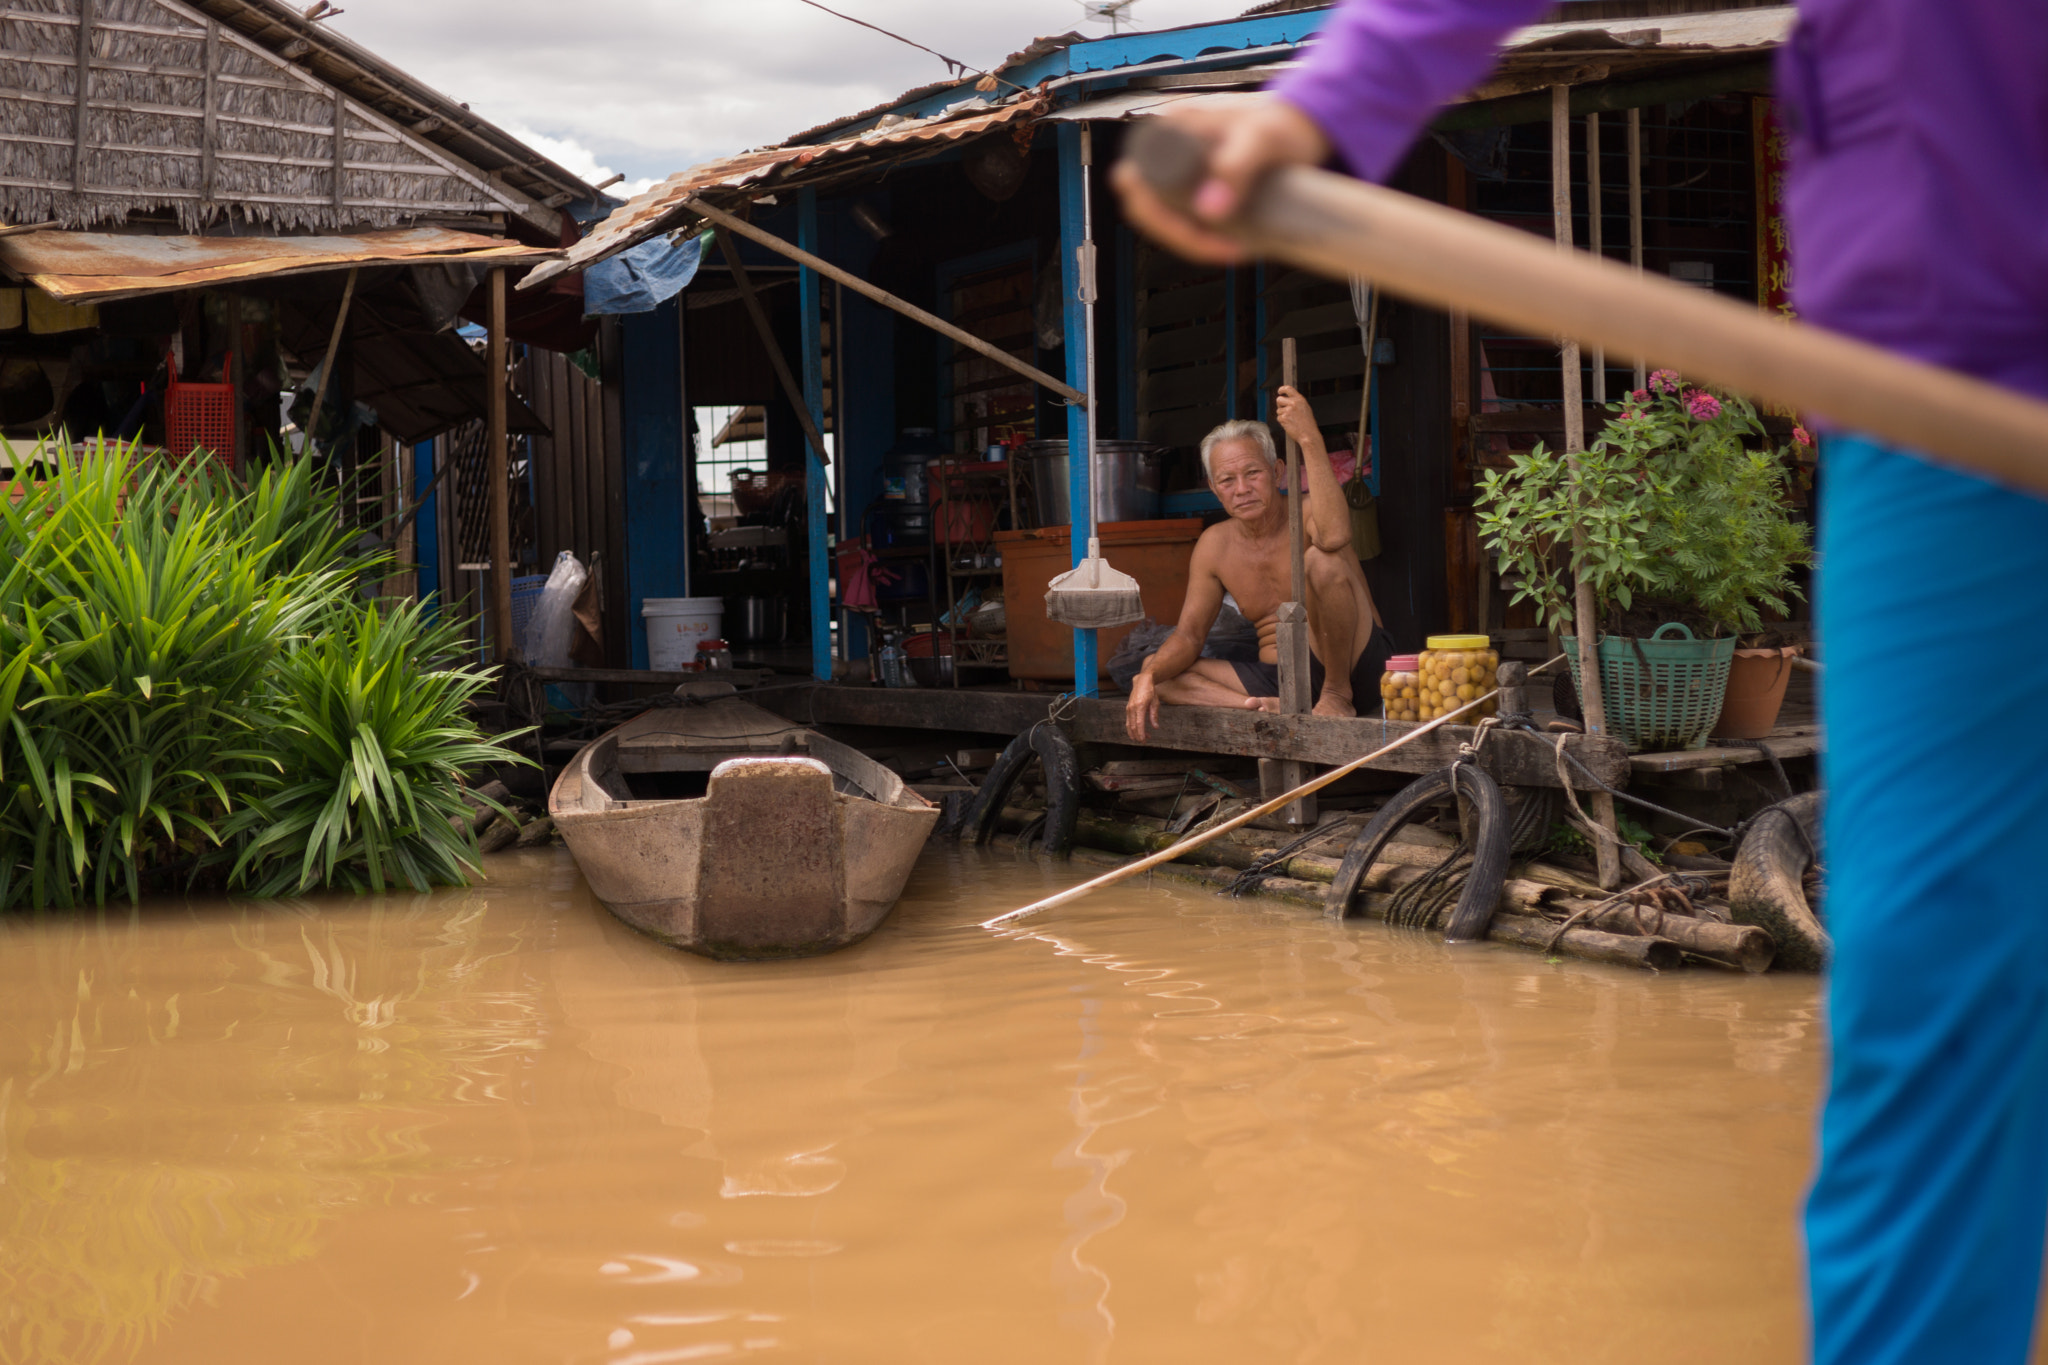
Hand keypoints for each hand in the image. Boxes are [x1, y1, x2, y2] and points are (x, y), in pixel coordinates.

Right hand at [1109, 95, 1331, 265]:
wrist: (1307, 126)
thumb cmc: (1284, 121)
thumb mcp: (1261, 139)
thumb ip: (1235, 166)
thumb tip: (1208, 210)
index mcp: (1170, 127)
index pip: (1135, 179)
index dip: (1157, 213)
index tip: (1200, 228)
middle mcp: (1169, 149)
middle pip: (1145, 205)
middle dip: (1179, 235)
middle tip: (1224, 247)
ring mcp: (1181, 171)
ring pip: (1165, 218)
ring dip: (1193, 242)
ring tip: (1235, 248)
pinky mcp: (1197, 188)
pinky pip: (1184, 220)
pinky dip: (1203, 239)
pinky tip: (1233, 244)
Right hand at [1125, 672, 1159, 741]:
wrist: (1141, 681)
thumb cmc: (1150, 691)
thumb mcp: (1155, 702)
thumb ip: (1154, 715)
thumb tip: (1155, 727)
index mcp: (1140, 706)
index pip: (1139, 724)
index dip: (1141, 733)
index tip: (1144, 740)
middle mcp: (1132, 708)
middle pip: (1133, 726)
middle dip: (1137, 735)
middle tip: (1144, 741)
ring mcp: (1128, 708)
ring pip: (1129, 725)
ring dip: (1134, 733)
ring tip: (1141, 738)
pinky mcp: (1128, 708)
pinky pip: (1128, 721)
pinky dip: (1132, 728)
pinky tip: (1137, 731)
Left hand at [1274, 385, 1318, 448]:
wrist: (1309, 434)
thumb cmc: (1308, 424)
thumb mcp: (1305, 408)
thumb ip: (1297, 402)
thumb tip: (1287, 399)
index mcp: (1300, 399)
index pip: (1288, 389)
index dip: (1282, 389)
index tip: (1280, 392)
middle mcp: (1293, 403)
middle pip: (1279, 399)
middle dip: (1279, 405)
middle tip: (1284, 410)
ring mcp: (1288, 410)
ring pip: (1278, 410)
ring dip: (1282, 415)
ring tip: (1291, 420)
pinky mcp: (1283, 418)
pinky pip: (1278, 418)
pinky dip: (1282, 422)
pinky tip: (1289, 424)